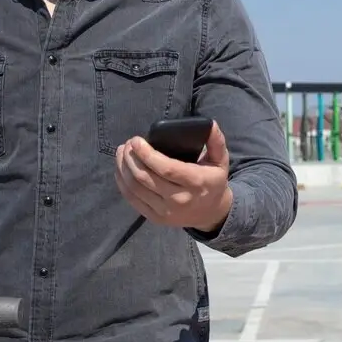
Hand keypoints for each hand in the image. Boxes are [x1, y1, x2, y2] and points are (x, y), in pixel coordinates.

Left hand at [116, 120, 233, 232]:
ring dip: (123, 168)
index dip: (147, 154)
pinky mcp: (155, 218)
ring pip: (135, 188)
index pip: (166, 168)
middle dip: (131, 158)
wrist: (211, 213)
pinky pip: (132, 199)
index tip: (136, 140)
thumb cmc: (213, 181)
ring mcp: (165, 211)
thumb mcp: (220, 160)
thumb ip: (216, 141)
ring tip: (122, 152)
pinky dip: (122, 182)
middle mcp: (179, 199)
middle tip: (128, 144)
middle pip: (145, 177)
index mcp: (196, 182)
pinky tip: (121, 169)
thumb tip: (210, 123)